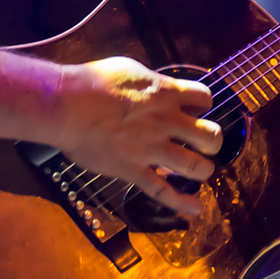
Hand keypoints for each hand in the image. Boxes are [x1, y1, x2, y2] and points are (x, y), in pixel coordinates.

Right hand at [52, 57, 222, 219]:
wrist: (66, 106)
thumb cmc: (91, 82)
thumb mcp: (129, 69)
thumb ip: (150, 82)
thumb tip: (159, 87)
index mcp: (164, 93)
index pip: (204, 98)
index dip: (204, 103)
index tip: (197, 108)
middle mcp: (165, 122)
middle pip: (210, 135)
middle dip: (213, 140)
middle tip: (205, 142)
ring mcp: (151, 149)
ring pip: (195, 166)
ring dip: (203, 169)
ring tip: (201, 169)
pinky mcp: (133, 170)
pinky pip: (163, 191)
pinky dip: (181, 203)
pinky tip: (195, 209)